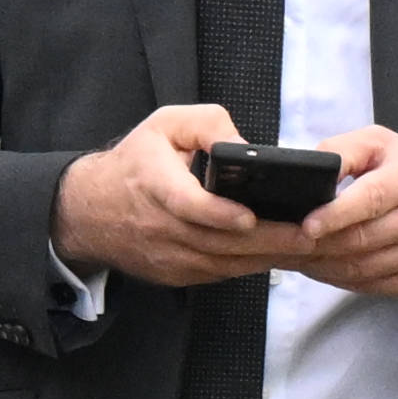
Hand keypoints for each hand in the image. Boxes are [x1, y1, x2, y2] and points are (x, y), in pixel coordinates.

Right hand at [52, 105, 290, 291]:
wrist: (90, 211)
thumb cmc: (135, 163)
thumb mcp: (165, 124)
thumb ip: (207, 124)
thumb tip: (247, 146)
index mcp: (155, 184)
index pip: (188, 205)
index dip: (220, 214)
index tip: (250, 217)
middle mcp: (161, 226)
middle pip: (218, 242)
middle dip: (267, 241)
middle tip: (307, 235)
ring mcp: (167, 256)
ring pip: (223, 264)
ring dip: (265, 257)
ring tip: (303, 246)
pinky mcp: (174, 274)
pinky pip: (218, 274)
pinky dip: (248, 266)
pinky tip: (275, 254)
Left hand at [285, 125, 397, 303]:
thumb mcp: (381, 143)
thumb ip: (343, 151)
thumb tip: (308, 170)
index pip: (372, 199)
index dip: (336, 215)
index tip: (307, 225)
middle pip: (360, 240)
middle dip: (313, 245)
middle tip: (278, 244)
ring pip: (360, 268)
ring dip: (320, 265)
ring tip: (290, 256)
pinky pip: (369, 286)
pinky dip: (337, 279)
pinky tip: (318, 268)